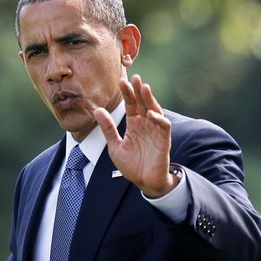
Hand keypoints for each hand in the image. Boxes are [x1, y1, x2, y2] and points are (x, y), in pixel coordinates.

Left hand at [94, 74, 177, 197]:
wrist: (144, 182)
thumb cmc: (131, 165)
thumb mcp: (115, 146)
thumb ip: (108, 128)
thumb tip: (97, 110)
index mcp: (134, 124)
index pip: (131, 104)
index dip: (127, 93)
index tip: (121, 81)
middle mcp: (145, 124)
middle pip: (143, 103)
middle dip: (139, 91)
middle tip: (135, 77)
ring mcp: (155, 131)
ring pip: (155, 110)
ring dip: (150, 99)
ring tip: (144, 88)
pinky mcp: (164, 140)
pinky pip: (163, 126)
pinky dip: (158, 119)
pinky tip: (151, 113)